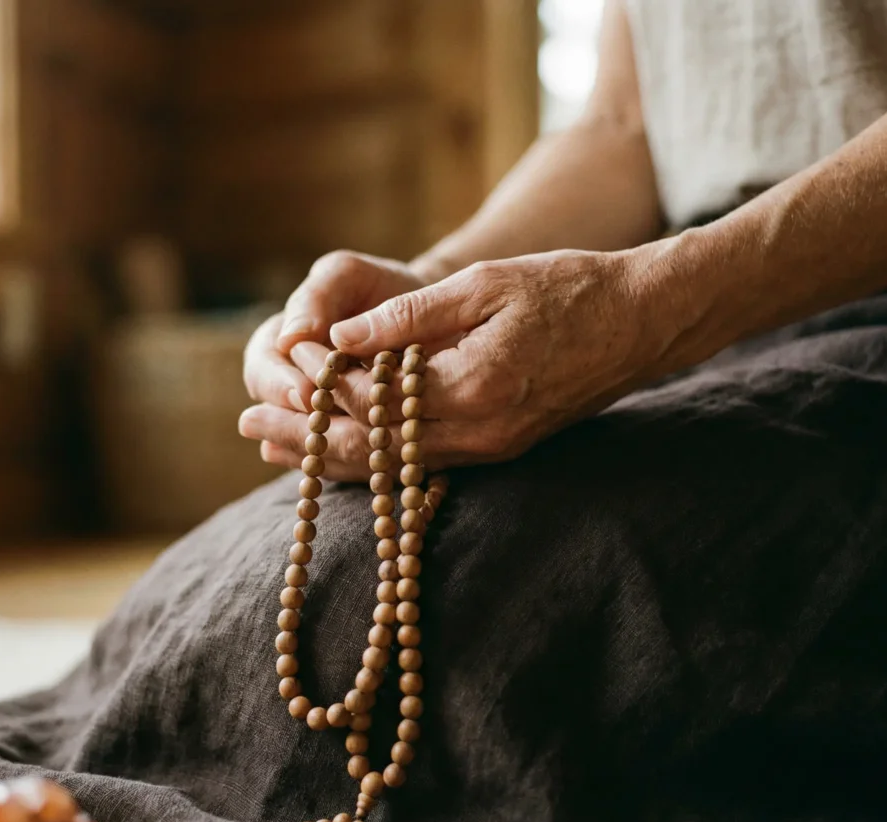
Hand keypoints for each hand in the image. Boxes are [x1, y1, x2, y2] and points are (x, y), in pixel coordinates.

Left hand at [240, 249, 666, 478]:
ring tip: (273, 451)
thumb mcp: (486, 286)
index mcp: (474, 387)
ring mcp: (491, 449)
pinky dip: (373, 461)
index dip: (319, 387)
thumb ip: (410, 318)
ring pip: (393, 469)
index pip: (375, 403)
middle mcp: (480, 434)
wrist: (639, 324)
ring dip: (331, 459)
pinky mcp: (498, 449)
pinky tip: (339, 454)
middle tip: (246, 430)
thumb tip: (340, 336)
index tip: (275, 368)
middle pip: (374, 452)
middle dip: (305, 442)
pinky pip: (421, 465)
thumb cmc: (568, 289)